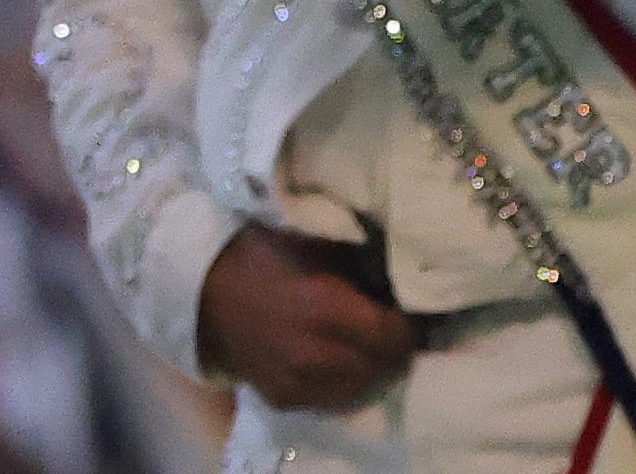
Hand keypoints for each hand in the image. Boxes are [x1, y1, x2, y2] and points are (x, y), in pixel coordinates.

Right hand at [197, 223, 414, 410]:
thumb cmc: (271, 257)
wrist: (206, 290)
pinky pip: (330, 401)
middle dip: (396, 350)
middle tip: (400, 334)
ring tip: (377, 350)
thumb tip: (409, 287)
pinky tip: (348, 365)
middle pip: (381, 366)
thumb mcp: (325, 249)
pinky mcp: (279, 398)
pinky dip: (347, 385)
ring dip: (375, 371)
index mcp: (325, 309)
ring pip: (360, 389)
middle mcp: (311, 353)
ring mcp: (293, 381)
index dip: (411, 327)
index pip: (393, 335)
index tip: (415, 315)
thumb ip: (367, 271)